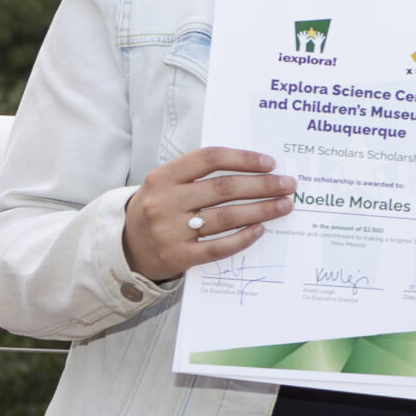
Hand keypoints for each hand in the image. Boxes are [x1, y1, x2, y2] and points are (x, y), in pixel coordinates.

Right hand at [121, 147, 294, 280]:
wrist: (126, 246)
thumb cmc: (160, 208)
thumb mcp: (167, 184)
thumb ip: (200, 174)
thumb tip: (255, 168)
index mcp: (162, 177)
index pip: (209, 159)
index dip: (243, 158)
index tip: (270, 163)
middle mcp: (164, 202)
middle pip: (223, 189)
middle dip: (262, 185)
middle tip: (288, 185)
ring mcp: (169, 231)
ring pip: (226, 217)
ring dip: (262, 210)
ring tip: (284, 205)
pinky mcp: (177, 256)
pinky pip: (218, 247)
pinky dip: (243, 237)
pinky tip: (260, 229)